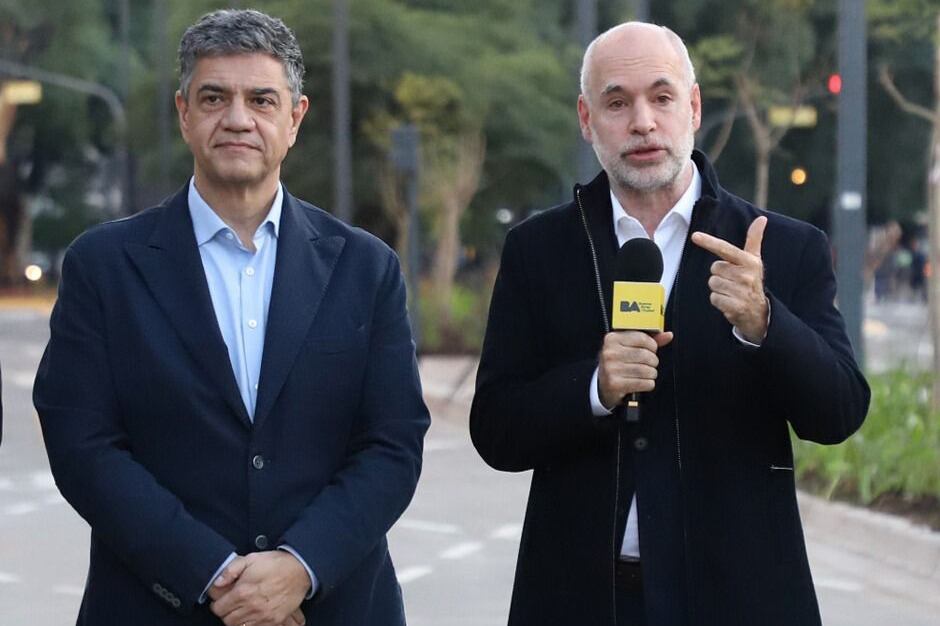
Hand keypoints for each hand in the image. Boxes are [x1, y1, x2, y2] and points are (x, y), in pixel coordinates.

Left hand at [209, 551, 309, 625]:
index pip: (219, 609)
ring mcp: (263, 616)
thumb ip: (231, 569)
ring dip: (237, 620)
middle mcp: (252, 607)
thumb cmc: (275, 563)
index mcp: (243, 592)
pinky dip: (250, 624)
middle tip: (231, 604)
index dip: (217, 604)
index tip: (222, 600)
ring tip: (241, 610)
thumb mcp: (251, 559)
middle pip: (227, 620)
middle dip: (226, 613)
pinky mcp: (274, 620)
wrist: (300, 570)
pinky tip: (252, 615)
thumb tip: (217, 582)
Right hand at [597, 330, 673, 408]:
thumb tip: (668, 335)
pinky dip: (648, 384)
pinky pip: (644, 383)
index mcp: (612, 339)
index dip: (652, 345)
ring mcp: (611, 369)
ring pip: (646, 370)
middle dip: (653, 361)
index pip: (642, 338)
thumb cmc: (618, 364)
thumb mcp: (629, 347)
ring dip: (651, 374)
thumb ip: (648, 340)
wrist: (603, 385)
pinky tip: (642, 382)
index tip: (651, 350)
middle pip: (645, 355)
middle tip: (649, 364)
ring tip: (645, 374)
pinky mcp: (615, 384)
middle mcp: (610, 353)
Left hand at [690, 216, 768, 343]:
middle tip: (733, 281)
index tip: (695, 236)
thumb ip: (754, 239)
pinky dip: (718, 301)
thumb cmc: (752, 281)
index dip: (710, 242)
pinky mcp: (735, 306)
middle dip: (720, 275)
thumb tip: (761, 218)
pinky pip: (713, 298)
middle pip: (714, 268)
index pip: (725, 249)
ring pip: (713, 283)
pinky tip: (729, 302)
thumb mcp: (754, 260)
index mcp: (749, 262)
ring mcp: (741, 292)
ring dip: (718, 288)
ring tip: (731, 292)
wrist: (759, 312)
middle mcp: (746, 276)